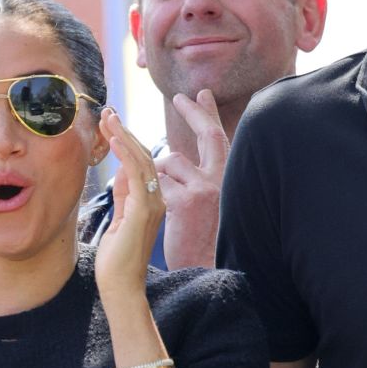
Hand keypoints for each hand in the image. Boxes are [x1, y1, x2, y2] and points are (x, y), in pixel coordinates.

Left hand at [95, 108, 165, 299]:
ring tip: (108, 117)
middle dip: (124, 132)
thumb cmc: (117, 260)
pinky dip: (126, 152)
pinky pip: (137, 173)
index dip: (126, 141)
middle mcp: (157, 199)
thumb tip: (122, 171)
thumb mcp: (120, 219)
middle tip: (108, 112)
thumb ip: (124, 196)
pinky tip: (115, 137)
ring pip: (141, 159)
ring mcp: (153, 204)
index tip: (111, 123)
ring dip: (123, 135)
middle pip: (142, 156)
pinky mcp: (144, 209)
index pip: (140, 163)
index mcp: (151, 202)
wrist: (122, 286)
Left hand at [157, 89, 227, 268]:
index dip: (208, 116)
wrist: (200, 271)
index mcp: (223, 181)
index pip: (217, 140)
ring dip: (152, 173)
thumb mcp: (195, 208)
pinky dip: (143, 186)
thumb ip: (184, 182)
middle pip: (208, 135)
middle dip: (195, 112)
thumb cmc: (197, 244)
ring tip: (152, 198)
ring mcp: (205, 189)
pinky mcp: (186, 201)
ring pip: (169, 160)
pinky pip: (156, 179)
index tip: (202, 96)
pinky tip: (145, 203)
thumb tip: (160, 163)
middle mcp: (220, 181)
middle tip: (181, 97)